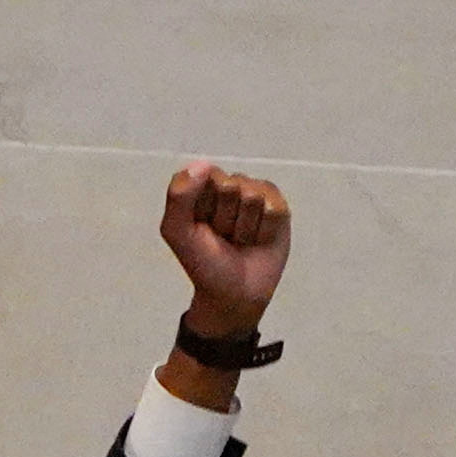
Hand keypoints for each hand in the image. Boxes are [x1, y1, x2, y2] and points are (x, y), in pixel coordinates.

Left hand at [160, 161, 291, 336]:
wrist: (233, 293)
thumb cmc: (203, 263)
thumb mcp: (177, 232)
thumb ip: (179, 197)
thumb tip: (202, 163)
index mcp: (202, 189)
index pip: (207, 175)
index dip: (204, 204)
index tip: (200, 225)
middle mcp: (230, 187)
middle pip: (232, 185)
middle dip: (225, 217)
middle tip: (222, 236)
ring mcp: (256, 196)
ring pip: (254, 196)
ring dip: (245, 226)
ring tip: (240, 240)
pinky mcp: (278, 208)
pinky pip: (274, 208)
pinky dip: (265, 230)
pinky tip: (259, 240)